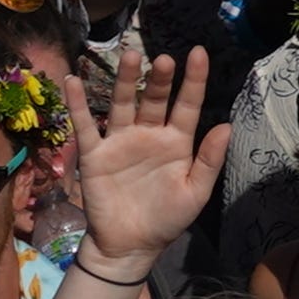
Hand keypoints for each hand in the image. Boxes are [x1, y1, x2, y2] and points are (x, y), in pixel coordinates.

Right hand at [67, 41, 223, 274]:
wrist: (130, 246)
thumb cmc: (167, 219)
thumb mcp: (195, 193)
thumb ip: (209, 160)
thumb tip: (226, 125)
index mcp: (176, 142)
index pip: (187, 105)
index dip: (194, 80)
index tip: (198, 52)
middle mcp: (148, 134)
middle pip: (154, 99)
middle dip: (159, 79)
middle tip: (164, 60)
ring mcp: (120, 141)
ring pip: (123, 104)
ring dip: (125, 80)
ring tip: (130, 56)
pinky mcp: (95, 154)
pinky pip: (85, 126)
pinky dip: (78, 104)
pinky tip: (73, 80)